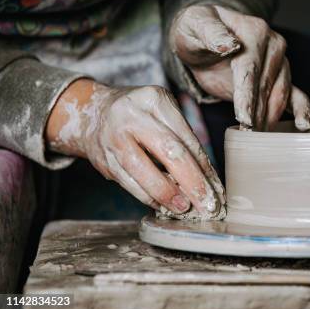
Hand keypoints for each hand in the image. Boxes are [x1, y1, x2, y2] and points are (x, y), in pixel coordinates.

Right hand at [46, 79, 225, 218]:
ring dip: (167, 194)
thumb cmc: (140, 114)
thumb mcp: (163, 111)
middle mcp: (132, 116)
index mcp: (154, 100)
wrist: (92, 112)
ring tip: (184, 208)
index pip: (186, 137)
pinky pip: (128, 183)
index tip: (217, 188)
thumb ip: (183, 137)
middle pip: (168, 151)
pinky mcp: (103, 160)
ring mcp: (114, 138)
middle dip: (191, 181)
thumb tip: (208, 178)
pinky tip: (163, 205)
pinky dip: (147, 197)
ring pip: (143, 171)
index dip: (203, 166)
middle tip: (207, 204)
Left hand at [169, 5, 309, 130]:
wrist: (205, 39)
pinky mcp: (282, 78)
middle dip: (256, 113)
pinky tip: (303, 126)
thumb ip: (210, 33)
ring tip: (257, 138)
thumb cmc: (197, 33)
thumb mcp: (194, 25)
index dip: (246, 95)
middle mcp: (274, 45)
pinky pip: (296, 94)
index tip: (243, 119)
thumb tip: (229, 45)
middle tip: (245, 136)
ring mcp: (281, 62)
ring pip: (280, 94)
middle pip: (266, 86)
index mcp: (255, 31)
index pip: (250, 68)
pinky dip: (302, 110)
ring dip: (270, 118)